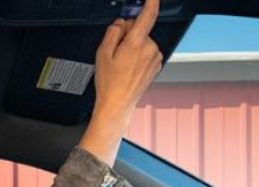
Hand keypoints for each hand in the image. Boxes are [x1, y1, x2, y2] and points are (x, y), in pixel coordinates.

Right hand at [78, 0, 162, 164]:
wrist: (117, 104)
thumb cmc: (110, 83)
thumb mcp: (103, 53)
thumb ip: (112, 32)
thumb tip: (120, 24)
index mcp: (136, 43)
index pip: (148, 16)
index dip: (151, 2)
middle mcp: (150, 49)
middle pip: (140, 30)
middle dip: (128, 35)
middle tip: (116, 52)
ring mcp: (155, 58)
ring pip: (143, 42)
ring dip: (133, 47)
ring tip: (121, 63)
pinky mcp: (156, 65)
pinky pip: (146, 52)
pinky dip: (138, 56)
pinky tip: (128, 68)